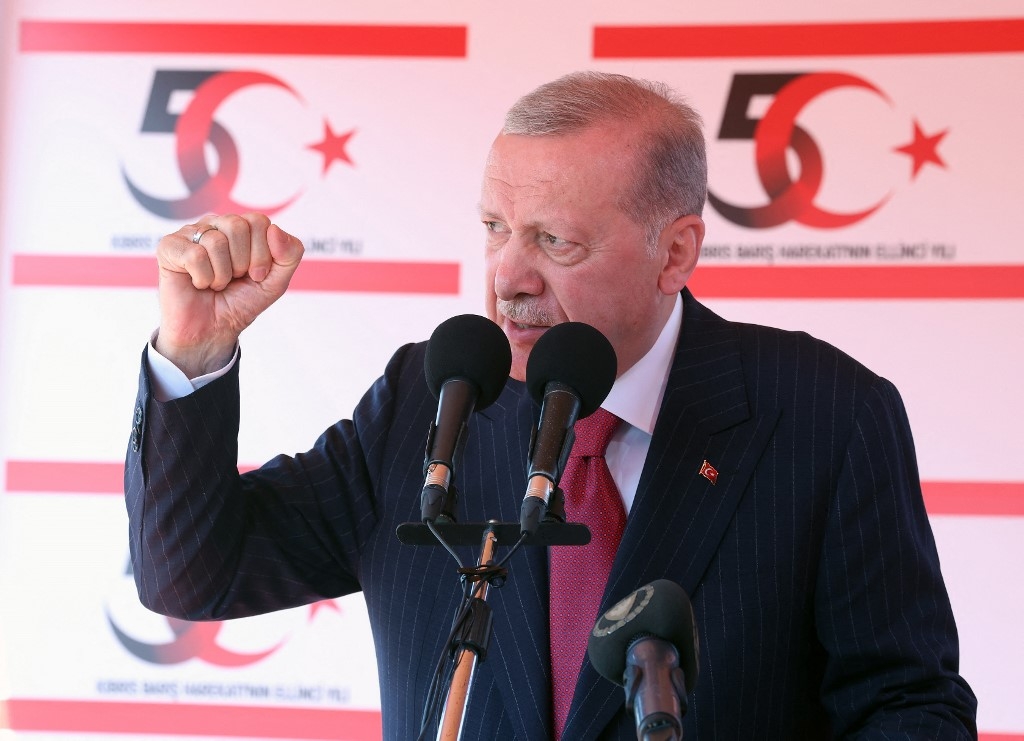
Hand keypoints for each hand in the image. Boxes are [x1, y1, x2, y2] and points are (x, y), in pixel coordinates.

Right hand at [154, 213, 303, 377]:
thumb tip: (275, 229)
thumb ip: (290, 254)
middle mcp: (215, 224)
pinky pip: (195, 255)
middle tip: (234, 279)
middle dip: (242, 263)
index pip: (259, 222)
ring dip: (221, 275)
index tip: (255, 275)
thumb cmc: (241, 302)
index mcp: (241, 227)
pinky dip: (203, 278)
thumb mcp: (276, 281)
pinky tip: (198, 283)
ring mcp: (191, 233)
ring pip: (216, 242)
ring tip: (216, 283)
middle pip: (237, 225)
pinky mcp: (169, 247)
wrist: (214, 330)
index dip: (262, 255)